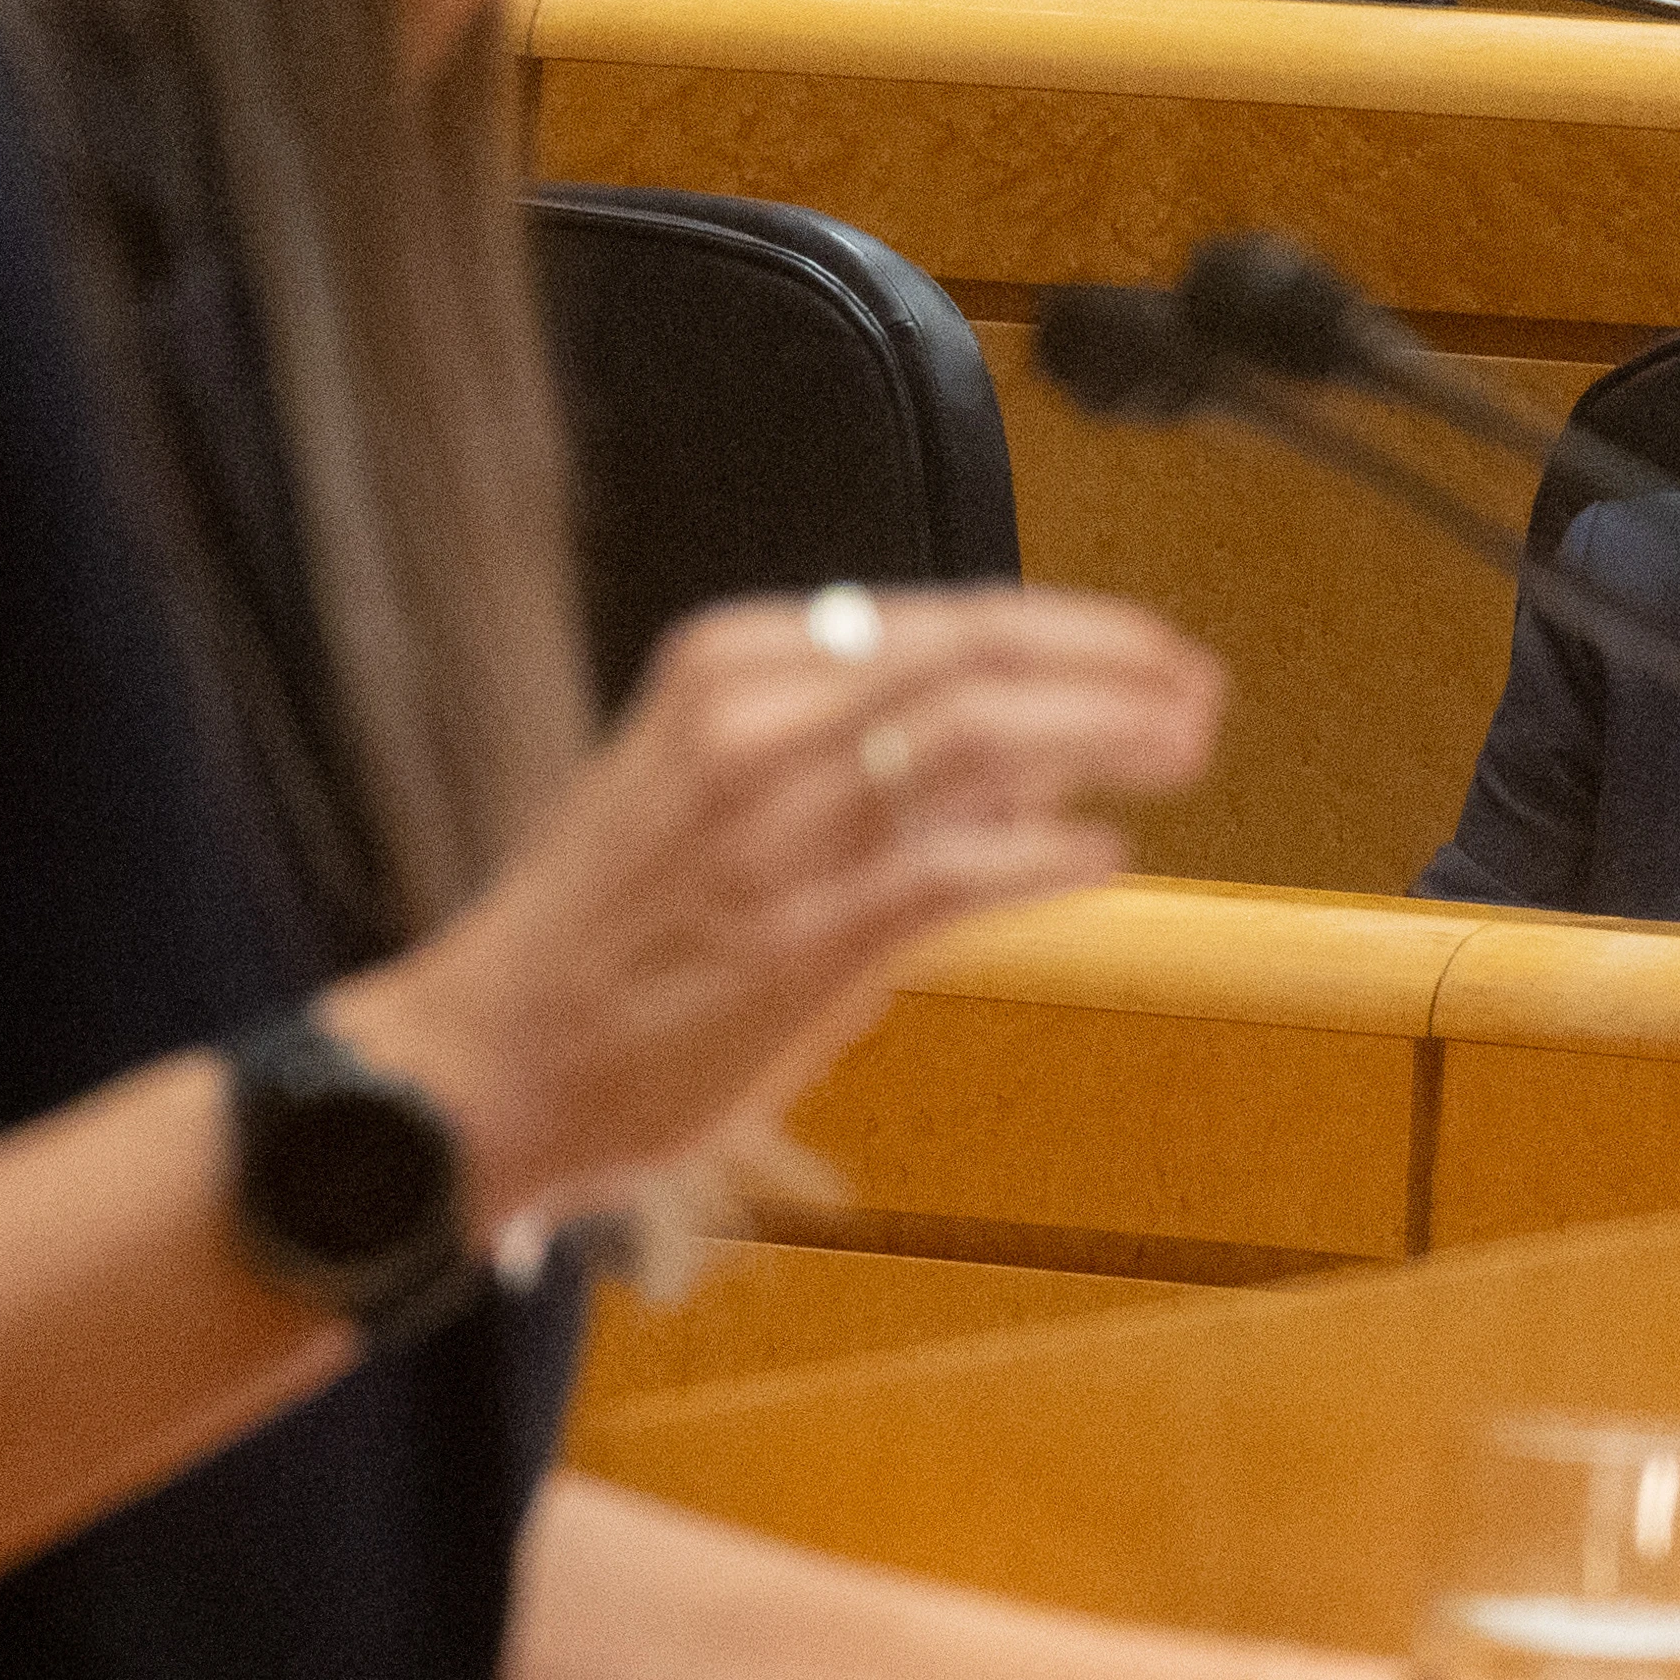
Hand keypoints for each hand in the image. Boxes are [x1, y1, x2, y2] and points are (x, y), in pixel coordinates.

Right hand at [339, 583, 1221, 1220]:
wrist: (479, 1061)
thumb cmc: (601, 935)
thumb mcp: (706, 785)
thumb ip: (854, 760)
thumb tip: (1024, 765)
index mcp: (729, 663)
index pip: (944, 619)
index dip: (1071, 631)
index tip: (1148, 649)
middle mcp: (755, 721)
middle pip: (982, 657)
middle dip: (1114, 667)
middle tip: (1199, 690)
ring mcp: (777, 827)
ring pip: (985, 742)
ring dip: (1107, 740)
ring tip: (1180, 751)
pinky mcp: (799, 935)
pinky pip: (958, 870)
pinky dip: (1048, 856)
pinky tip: (1104, 858)